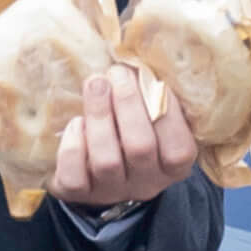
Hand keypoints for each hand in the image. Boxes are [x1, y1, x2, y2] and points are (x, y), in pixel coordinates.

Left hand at [46, 60, 199, 211]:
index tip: (150, 77)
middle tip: (116, 72)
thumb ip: (154, 97)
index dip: (166, 111)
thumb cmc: (133, 131)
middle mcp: (146, 183)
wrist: (100, 173)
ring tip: (94, 84)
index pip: (178, 148)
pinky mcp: (80, 193)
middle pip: (140, 148)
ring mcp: (112, 190)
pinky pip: (75, 177)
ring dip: (99, 116)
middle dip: (127, 104)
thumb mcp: (153, 119)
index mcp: (173, 166)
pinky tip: (75, 123)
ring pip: (106, 161)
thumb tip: (141, 57)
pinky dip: (73, 147)